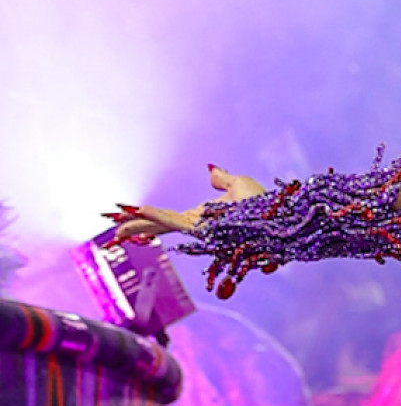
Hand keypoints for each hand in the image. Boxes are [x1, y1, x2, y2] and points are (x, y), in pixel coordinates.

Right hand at [111, 165, 264, 243]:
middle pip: (162, 227)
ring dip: (142, 226)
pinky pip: (179, 222)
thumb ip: (222, 180)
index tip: (129, 215)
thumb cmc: (265, 205)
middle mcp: (199, 226)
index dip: (150, 218)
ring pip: (165, 227)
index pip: (170, 219)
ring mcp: (201, 229)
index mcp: (203, 217)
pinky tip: (142, 210)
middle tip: (115, 234)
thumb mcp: (240, 185)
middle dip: (139, 230)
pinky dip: (160, 216)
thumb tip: (210, 171)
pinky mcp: (207, 228)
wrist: (282, 215)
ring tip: (119, 229)